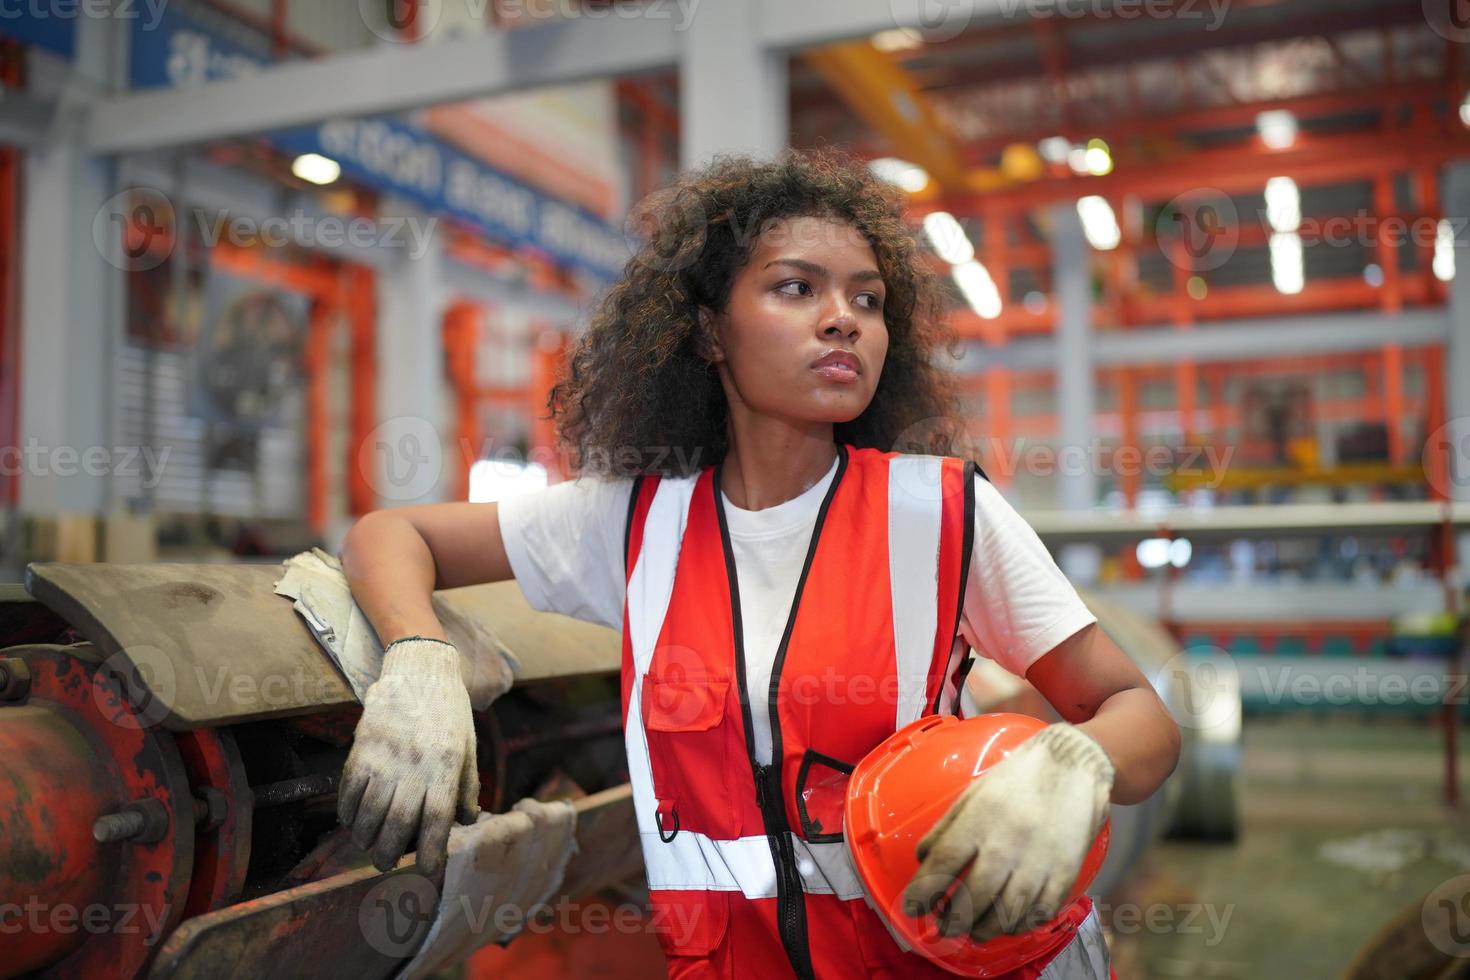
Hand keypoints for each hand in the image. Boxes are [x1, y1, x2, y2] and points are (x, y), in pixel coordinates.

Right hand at [337, 637, 480, 874]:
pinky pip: (350, 788)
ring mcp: (385, 756)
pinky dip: (347, 810)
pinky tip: (351, 820)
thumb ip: (467, 785)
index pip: (439, 819)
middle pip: (399, 822)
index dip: (432, 851)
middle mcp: (415, 765)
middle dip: (391, 851)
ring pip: (370, 810)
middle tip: (386, 864)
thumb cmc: (449, 712)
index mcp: (446, 766)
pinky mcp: (363, 746)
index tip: (428, 872)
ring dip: (366, 836)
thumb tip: (468, 820)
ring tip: (369, 846)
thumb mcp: (468, 746)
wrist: (420, 670)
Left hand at [902, 723, 1113, 941]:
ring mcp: (1039, 860)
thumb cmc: (1017, 779)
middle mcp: (1008, 842)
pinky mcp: (1065, 872)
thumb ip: (946, 827)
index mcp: (980, 818)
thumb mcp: (974, 793)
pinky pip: (1040, 912)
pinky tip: (1009, 923)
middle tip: (945, 927)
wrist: (1074, 765)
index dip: (923, 891)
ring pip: (1007, 912)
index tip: (912, 908)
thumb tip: (923, 859)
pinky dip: (1021, 924)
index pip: (944, 862)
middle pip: (975, 895)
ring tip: (973, 932)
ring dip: (985, 929)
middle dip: (954, 919)